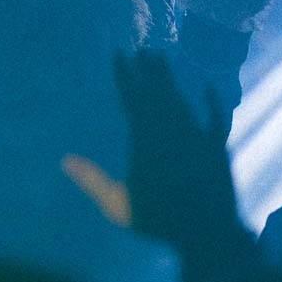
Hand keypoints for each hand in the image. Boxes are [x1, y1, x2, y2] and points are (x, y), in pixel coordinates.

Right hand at [62, 50, 252, 281]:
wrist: (208, 231)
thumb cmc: (159, 219)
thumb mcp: (118, 204)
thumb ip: (92, 180)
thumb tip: (64, 161)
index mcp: (145, 140)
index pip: (132, 99)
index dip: (125, 75)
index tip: (120, 53)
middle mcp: (171, 131)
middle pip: (158, 94)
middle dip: (149, 72)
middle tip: (144, 50)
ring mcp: (197, 136)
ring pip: (182, 101)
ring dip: (171, 81)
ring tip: (163, 62)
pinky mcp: (217, 146)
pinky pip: (216, 118)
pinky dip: (213, 102)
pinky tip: (210, 87)